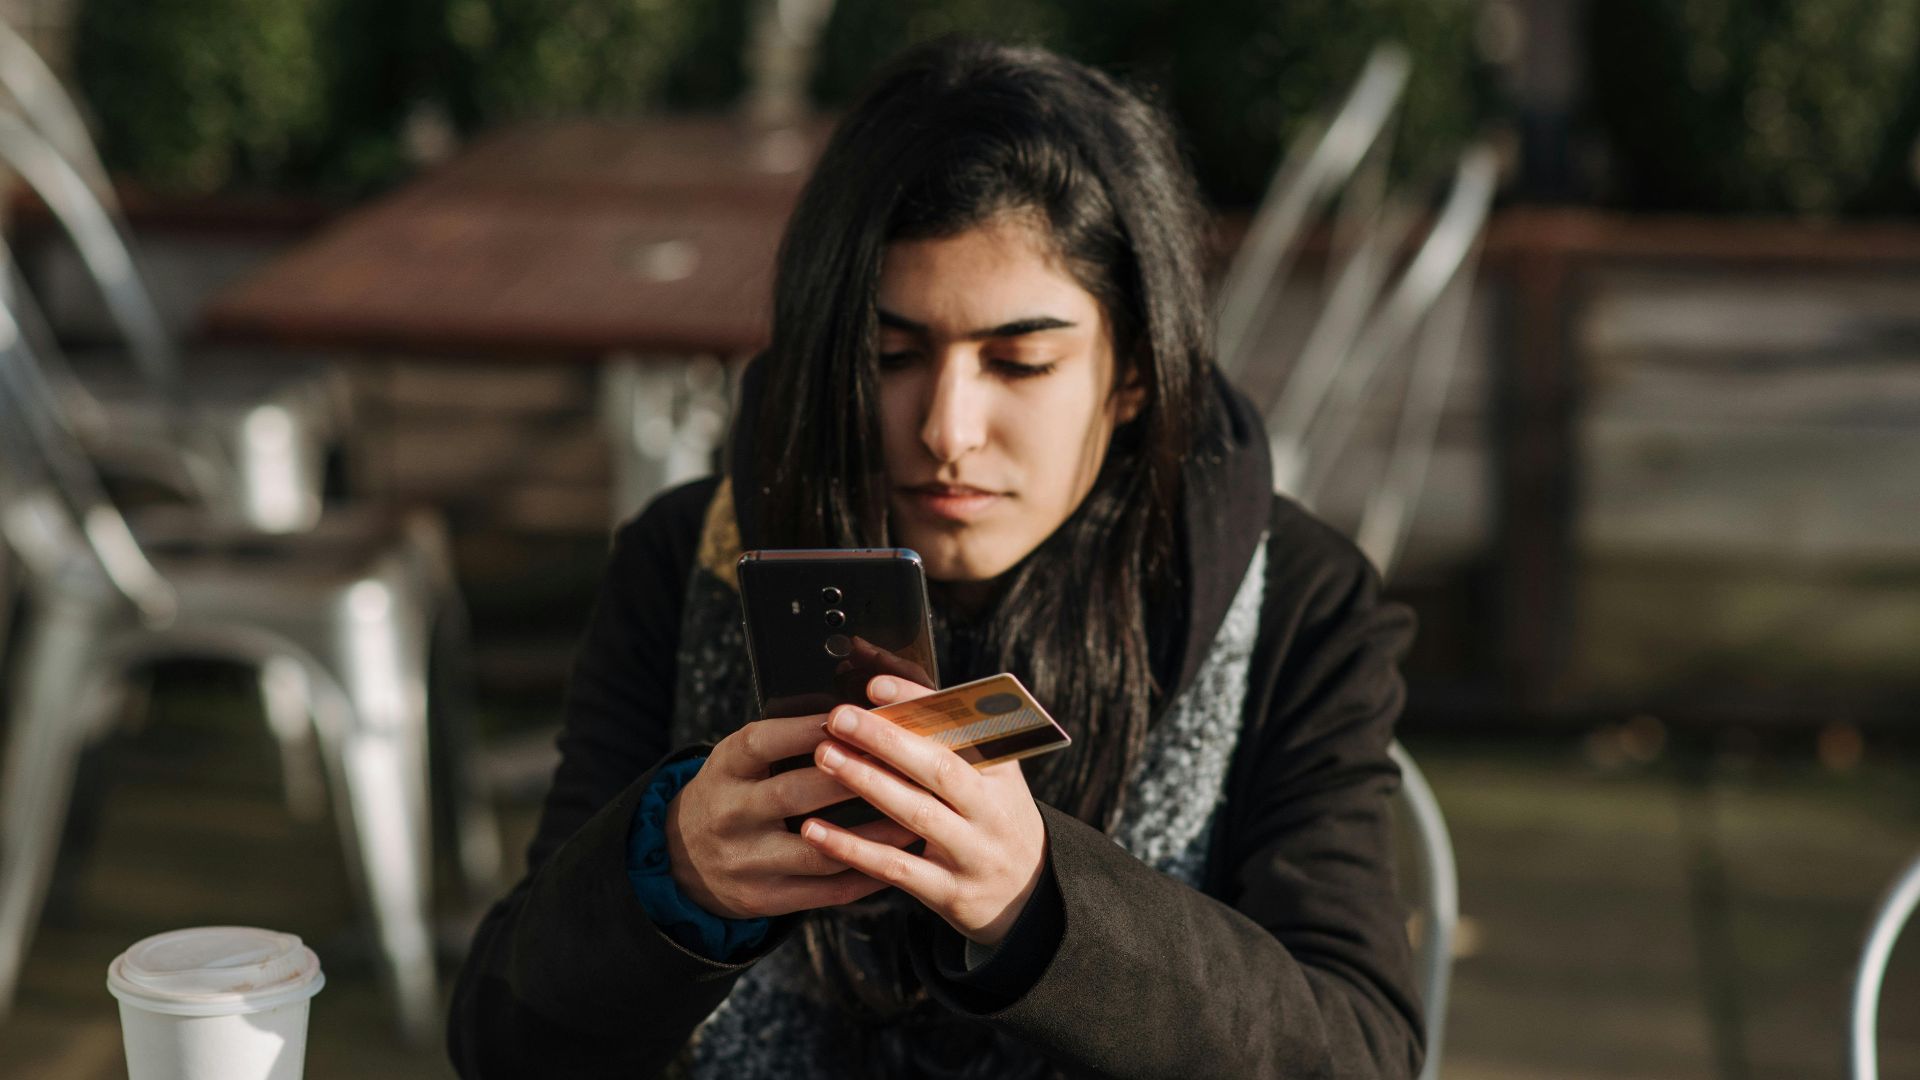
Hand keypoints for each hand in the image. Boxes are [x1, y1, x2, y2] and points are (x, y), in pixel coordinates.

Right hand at [665, 713, 921, 918]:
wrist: (682, 860)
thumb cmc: (732, 793)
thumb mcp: (739, 761)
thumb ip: (783, 743)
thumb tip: (854, 713)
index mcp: (725, 769)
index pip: (762, 744)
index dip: (804, 730)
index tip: (850, 717)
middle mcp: (730, 814)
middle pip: (792, 794)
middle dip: (851, 778)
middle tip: (901, 764)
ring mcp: (747, 860)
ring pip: (818, 849)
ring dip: (872, 835)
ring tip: (915, 817)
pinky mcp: (765, 898)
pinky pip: (824, 890)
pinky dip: (866, 874)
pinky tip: (898, 858)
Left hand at [799, 676, 1048, 946]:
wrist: (1031, 893)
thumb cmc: (992, 819)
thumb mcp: (990, 778)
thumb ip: (950, 741)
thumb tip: (887, 694)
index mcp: (1002, 771)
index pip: (961, 726)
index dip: (918, 703)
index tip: (874, 686)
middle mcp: (992, 810)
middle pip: (938, 767)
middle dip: (885, 739)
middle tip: (839, 717)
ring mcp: (972, 853)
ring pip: (916, 813)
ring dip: (867, 782)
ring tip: (825, 756)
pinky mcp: (949, 893)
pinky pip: (895, 867)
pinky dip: (853, 848)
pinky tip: (815, 830)